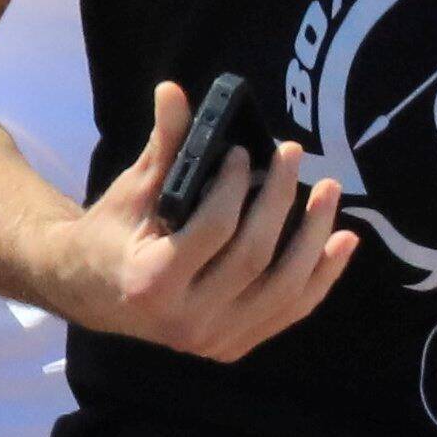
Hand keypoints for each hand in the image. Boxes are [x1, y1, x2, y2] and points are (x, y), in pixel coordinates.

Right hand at [69, 84, 354, 359]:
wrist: (94, 293)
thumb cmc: (112, 235)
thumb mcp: (131, 191)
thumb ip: (162, 147)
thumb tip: (173, 92)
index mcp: (152, 282)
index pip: (212, 231)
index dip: (234, 187)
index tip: (242, 152)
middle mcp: (187, 321)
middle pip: (254, 259)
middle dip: (280, 200)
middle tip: (292, 154)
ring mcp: (215, 340)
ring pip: (284, 290)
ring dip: (314, 237)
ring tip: (329, 190)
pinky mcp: (235, 345)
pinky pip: (290, 310)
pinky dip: (322, 275)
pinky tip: (342, 240)